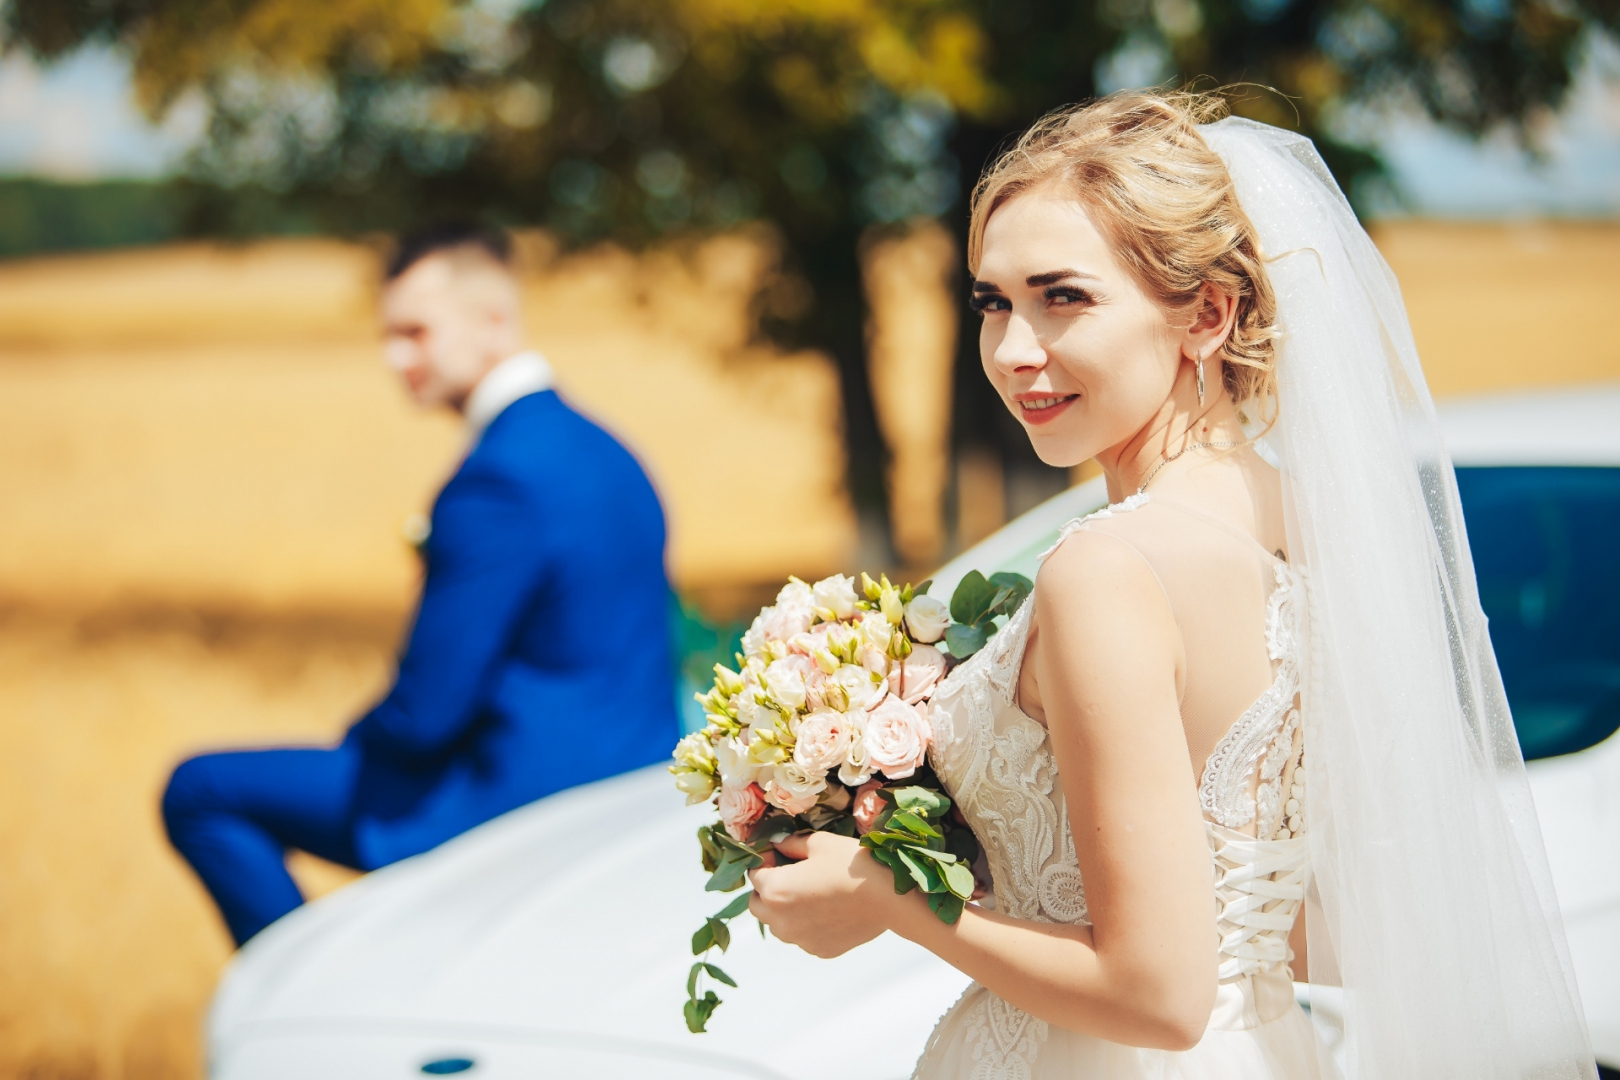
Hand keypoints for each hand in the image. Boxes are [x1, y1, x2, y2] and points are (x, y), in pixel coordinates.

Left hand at [748, 832, 898, 957]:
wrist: (889, 898)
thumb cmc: (853, 865)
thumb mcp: (819, 843)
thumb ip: (790, 844)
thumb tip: (777, 844)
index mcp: (775, 891)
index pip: (754, 874)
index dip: (765, 860)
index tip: (779, 853)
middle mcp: (781, 921)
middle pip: (758, 904)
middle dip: (766, 888)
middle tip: (788, 873)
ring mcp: (800, 940)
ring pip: (778, 924)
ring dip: (783, 909)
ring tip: (809, 892)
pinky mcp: (819, 950)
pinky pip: (802, 936)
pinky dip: (805, 924)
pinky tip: (827, 909)